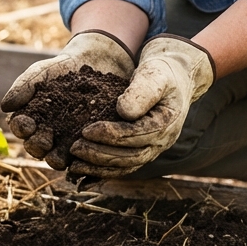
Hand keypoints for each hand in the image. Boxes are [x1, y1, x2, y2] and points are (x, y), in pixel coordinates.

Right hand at [2, 30, 134, 165]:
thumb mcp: (40, 72)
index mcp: (30, 119)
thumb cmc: (60, 69)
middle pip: (36, 147)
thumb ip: (23, 86)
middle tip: (43, 141)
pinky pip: (82, 156)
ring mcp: (66, 142)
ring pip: (57, 157)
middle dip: (37, 146)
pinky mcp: (87, 144)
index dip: (21, 128)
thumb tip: (6, 107)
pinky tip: (83, 151)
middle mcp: (45, 135)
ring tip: (58, 156)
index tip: (25, 123)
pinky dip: (80, 157)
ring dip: (55, 158)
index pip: (21, 128)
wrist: (92, 64)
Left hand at [69, 35, 214, 177]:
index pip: (137, 135)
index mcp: (167, 124)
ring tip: (74, 164)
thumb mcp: (154, 74)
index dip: (112, 135)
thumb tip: (123, 112)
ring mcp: (153, 149)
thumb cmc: (161, 72)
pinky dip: (103, 171)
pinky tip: (83, 173)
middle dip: (101, 155)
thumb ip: (142, 91)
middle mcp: (162, 142)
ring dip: (99, 167)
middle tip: (75, 148)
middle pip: (131, 157)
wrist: (173, 77)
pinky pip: (123, 166)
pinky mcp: (142, 150)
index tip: (86, 130)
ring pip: (126, 166)